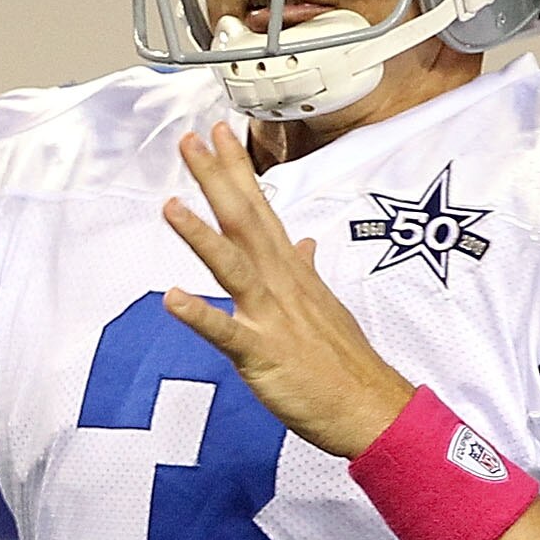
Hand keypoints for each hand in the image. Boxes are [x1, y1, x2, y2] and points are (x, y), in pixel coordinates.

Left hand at [161, 126, 414, 456]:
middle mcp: (281, 283)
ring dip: (201, 236)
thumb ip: (305, 271)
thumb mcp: (324, 305)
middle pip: (244, 222)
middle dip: (216, 180)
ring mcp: (272, 316)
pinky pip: (227, 333)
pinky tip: (173, 299)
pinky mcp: (263, 354)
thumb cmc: (344, 361)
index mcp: (291, 271)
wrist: (370, 408)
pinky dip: (200, 316)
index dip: (236, 170)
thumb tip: (304, 244)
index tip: (217, 132)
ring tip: (170, 204)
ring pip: (234, 267)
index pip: (260, 209)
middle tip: (190, 139)